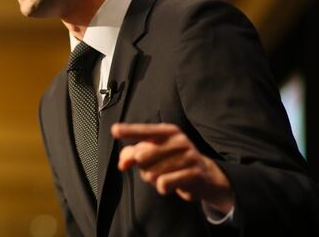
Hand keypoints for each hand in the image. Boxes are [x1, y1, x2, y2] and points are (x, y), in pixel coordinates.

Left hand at [111, 123, 234, 213]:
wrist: (204, 176)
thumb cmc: (173, 161)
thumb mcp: (153, 153)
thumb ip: (132, 154)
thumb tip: (122, 163)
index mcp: (167, 132)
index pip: (144, 131)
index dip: (128, 131)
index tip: (114, 130)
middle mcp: (178, 140)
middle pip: (142, 157)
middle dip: (143, 168)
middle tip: (156, 169)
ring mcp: (188, 156)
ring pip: (152, 173)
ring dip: (154, 180)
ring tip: (167, 176)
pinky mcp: (194, 173)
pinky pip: (164, 184)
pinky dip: (163, 187)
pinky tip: (172, 184)